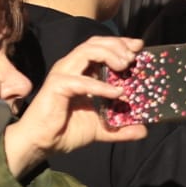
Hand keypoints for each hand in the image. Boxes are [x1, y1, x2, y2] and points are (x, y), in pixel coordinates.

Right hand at [1, 36, 147, 177]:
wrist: (41, 143)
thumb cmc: (66, 130)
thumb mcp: (101, 128)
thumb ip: (121, 127)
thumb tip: (144, 130)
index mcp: (81, 70)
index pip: (101, 46)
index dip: (120, 43)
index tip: (139, 46)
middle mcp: (71, 67)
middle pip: (95, 43)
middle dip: (117, 45)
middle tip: (133, 56)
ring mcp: (63, 74)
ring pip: (87, 51)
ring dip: (109, 54)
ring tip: (125, 66)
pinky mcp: (57, 86)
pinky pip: (81, 81)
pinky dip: (100, 85)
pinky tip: (116, 93)